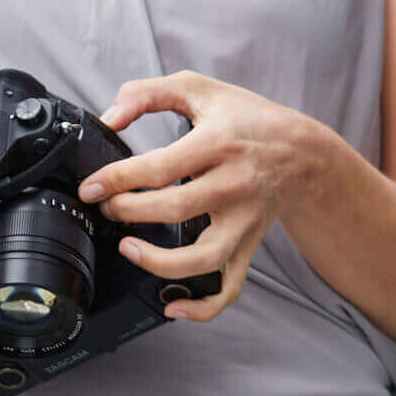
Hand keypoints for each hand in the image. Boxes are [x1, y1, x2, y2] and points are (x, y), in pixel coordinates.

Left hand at [76, 71, 318, 321]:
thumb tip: (109, 117)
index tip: (91, 187)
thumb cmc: (247, 120)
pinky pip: (229, 287)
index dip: (117, 179)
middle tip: (105, 206)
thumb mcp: (198, 89)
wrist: (304, 153)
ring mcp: (244, 221)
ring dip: (158, 262)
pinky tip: (172, 306)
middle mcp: (233, 185)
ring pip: (203, 257)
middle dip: (127, 211)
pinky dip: (202, 306)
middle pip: (173, 209)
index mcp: (218, 144)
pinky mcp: (248, 245)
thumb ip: (147, 94)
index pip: (159, 167)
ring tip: (127, 248)